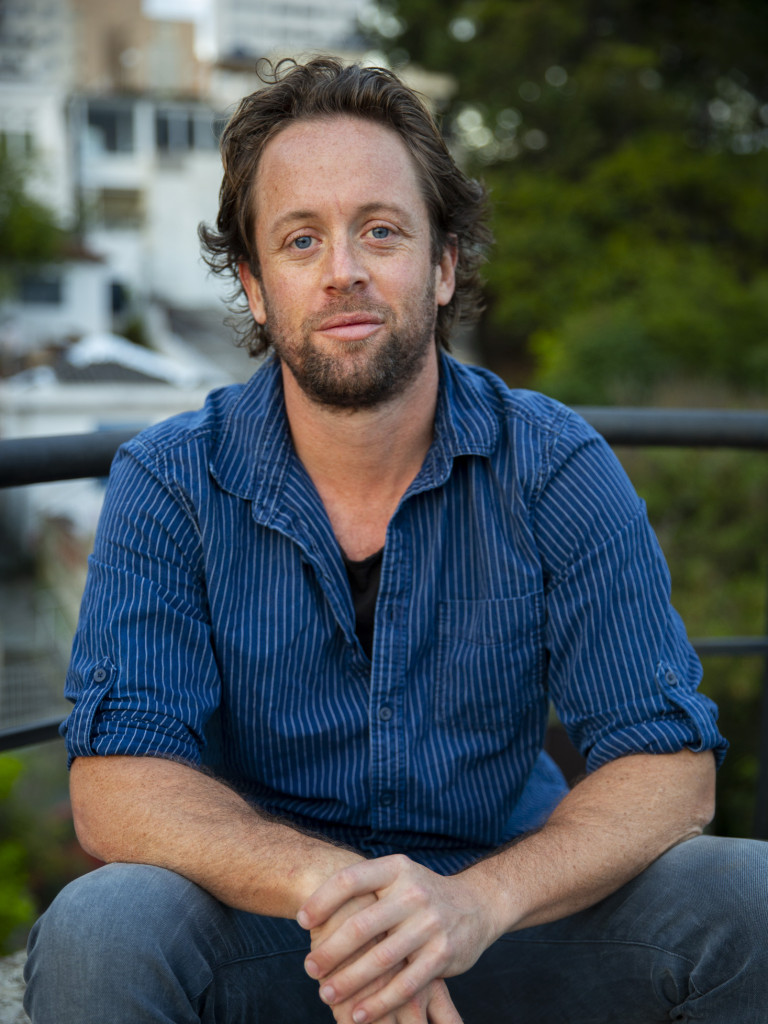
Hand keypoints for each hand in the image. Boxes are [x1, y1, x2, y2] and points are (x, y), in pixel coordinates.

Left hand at [299, 854, 497, 1021]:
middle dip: (330, 951)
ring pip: (381, 960)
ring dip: (349, 981)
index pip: (351, 880)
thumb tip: (310, 911)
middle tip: (309, 967)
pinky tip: (358, 1014)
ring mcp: (430, 923)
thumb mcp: (397, 876)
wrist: (477, 904)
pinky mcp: (443, 954)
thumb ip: (364, 888)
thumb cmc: (421, 893)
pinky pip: (405, 985)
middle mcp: (413, 893)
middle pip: (361, 925)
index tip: (301, 921)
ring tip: (325, 994)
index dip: (322, 900)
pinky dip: (379, 1003)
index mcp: (396, 869)